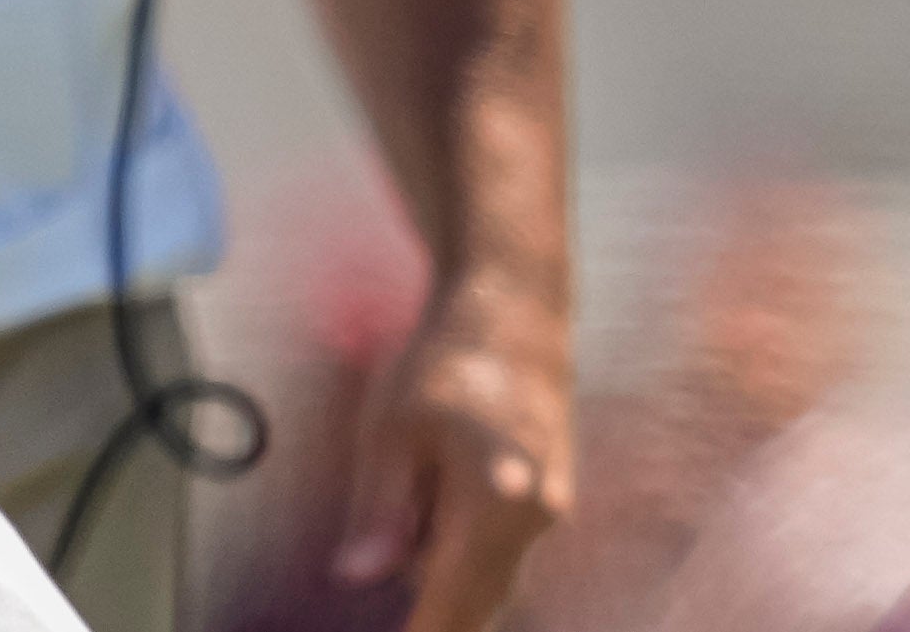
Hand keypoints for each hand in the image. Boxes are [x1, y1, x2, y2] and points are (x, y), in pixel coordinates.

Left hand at [338, 279, 571, 631]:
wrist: (516, 308)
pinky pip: (503, 550)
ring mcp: (552, 510)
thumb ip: (380, 510)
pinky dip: (466, 553)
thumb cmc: (446, 358)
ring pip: (491, 578)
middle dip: (432, 610)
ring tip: (411, 507)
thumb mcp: (392, 428)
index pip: (451, 604)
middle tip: (398, 589)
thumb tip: (357, 577)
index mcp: (495, 503)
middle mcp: (536, 517)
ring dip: (447, 576)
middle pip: (477, 602)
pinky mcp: (552, 498)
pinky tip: (436, 507)